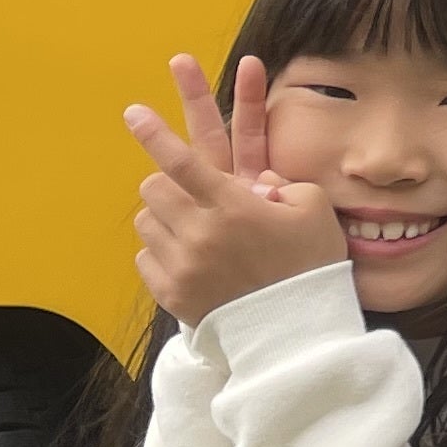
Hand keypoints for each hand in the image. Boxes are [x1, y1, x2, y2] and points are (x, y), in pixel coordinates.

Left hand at [123, 55, 343, 326]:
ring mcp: (182, 265)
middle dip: (166, 183)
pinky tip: (190, 260)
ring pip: (146, 222)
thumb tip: (255, 179)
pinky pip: (145, 258)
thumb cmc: (309, 265)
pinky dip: (162, 252)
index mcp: (234, 206)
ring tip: (193, 229)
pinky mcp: (171, 293)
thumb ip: (284, 183)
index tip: (133, 112)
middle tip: (189, 193)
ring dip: (165, 218)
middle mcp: (200, 232)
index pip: (183, 161)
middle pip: (153, 188)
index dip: (155, 134)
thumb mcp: (314, 211)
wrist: (295, 334)